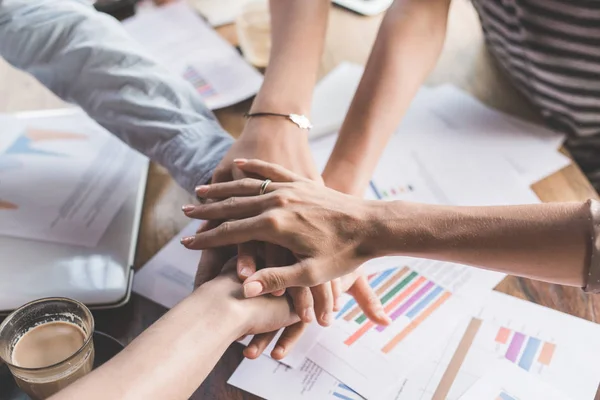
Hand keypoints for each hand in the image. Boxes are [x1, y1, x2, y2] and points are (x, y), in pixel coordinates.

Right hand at [183, 159, 389, 324]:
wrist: (372, 225)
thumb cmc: (344, 253)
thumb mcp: (311, 273)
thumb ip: (276, 278)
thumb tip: (243, 287)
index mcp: (276, 226)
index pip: (231, 232)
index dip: (207, 239)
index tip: (186, 244)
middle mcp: (277, 202)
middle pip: (232, 206)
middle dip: (206, 211)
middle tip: (184, 212)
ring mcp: (289, 188)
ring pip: (247, 186)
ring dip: (222, 189)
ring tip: (200, 191)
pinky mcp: (301, 181)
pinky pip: (272, 170)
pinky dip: (253, 167)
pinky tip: (238, 164)